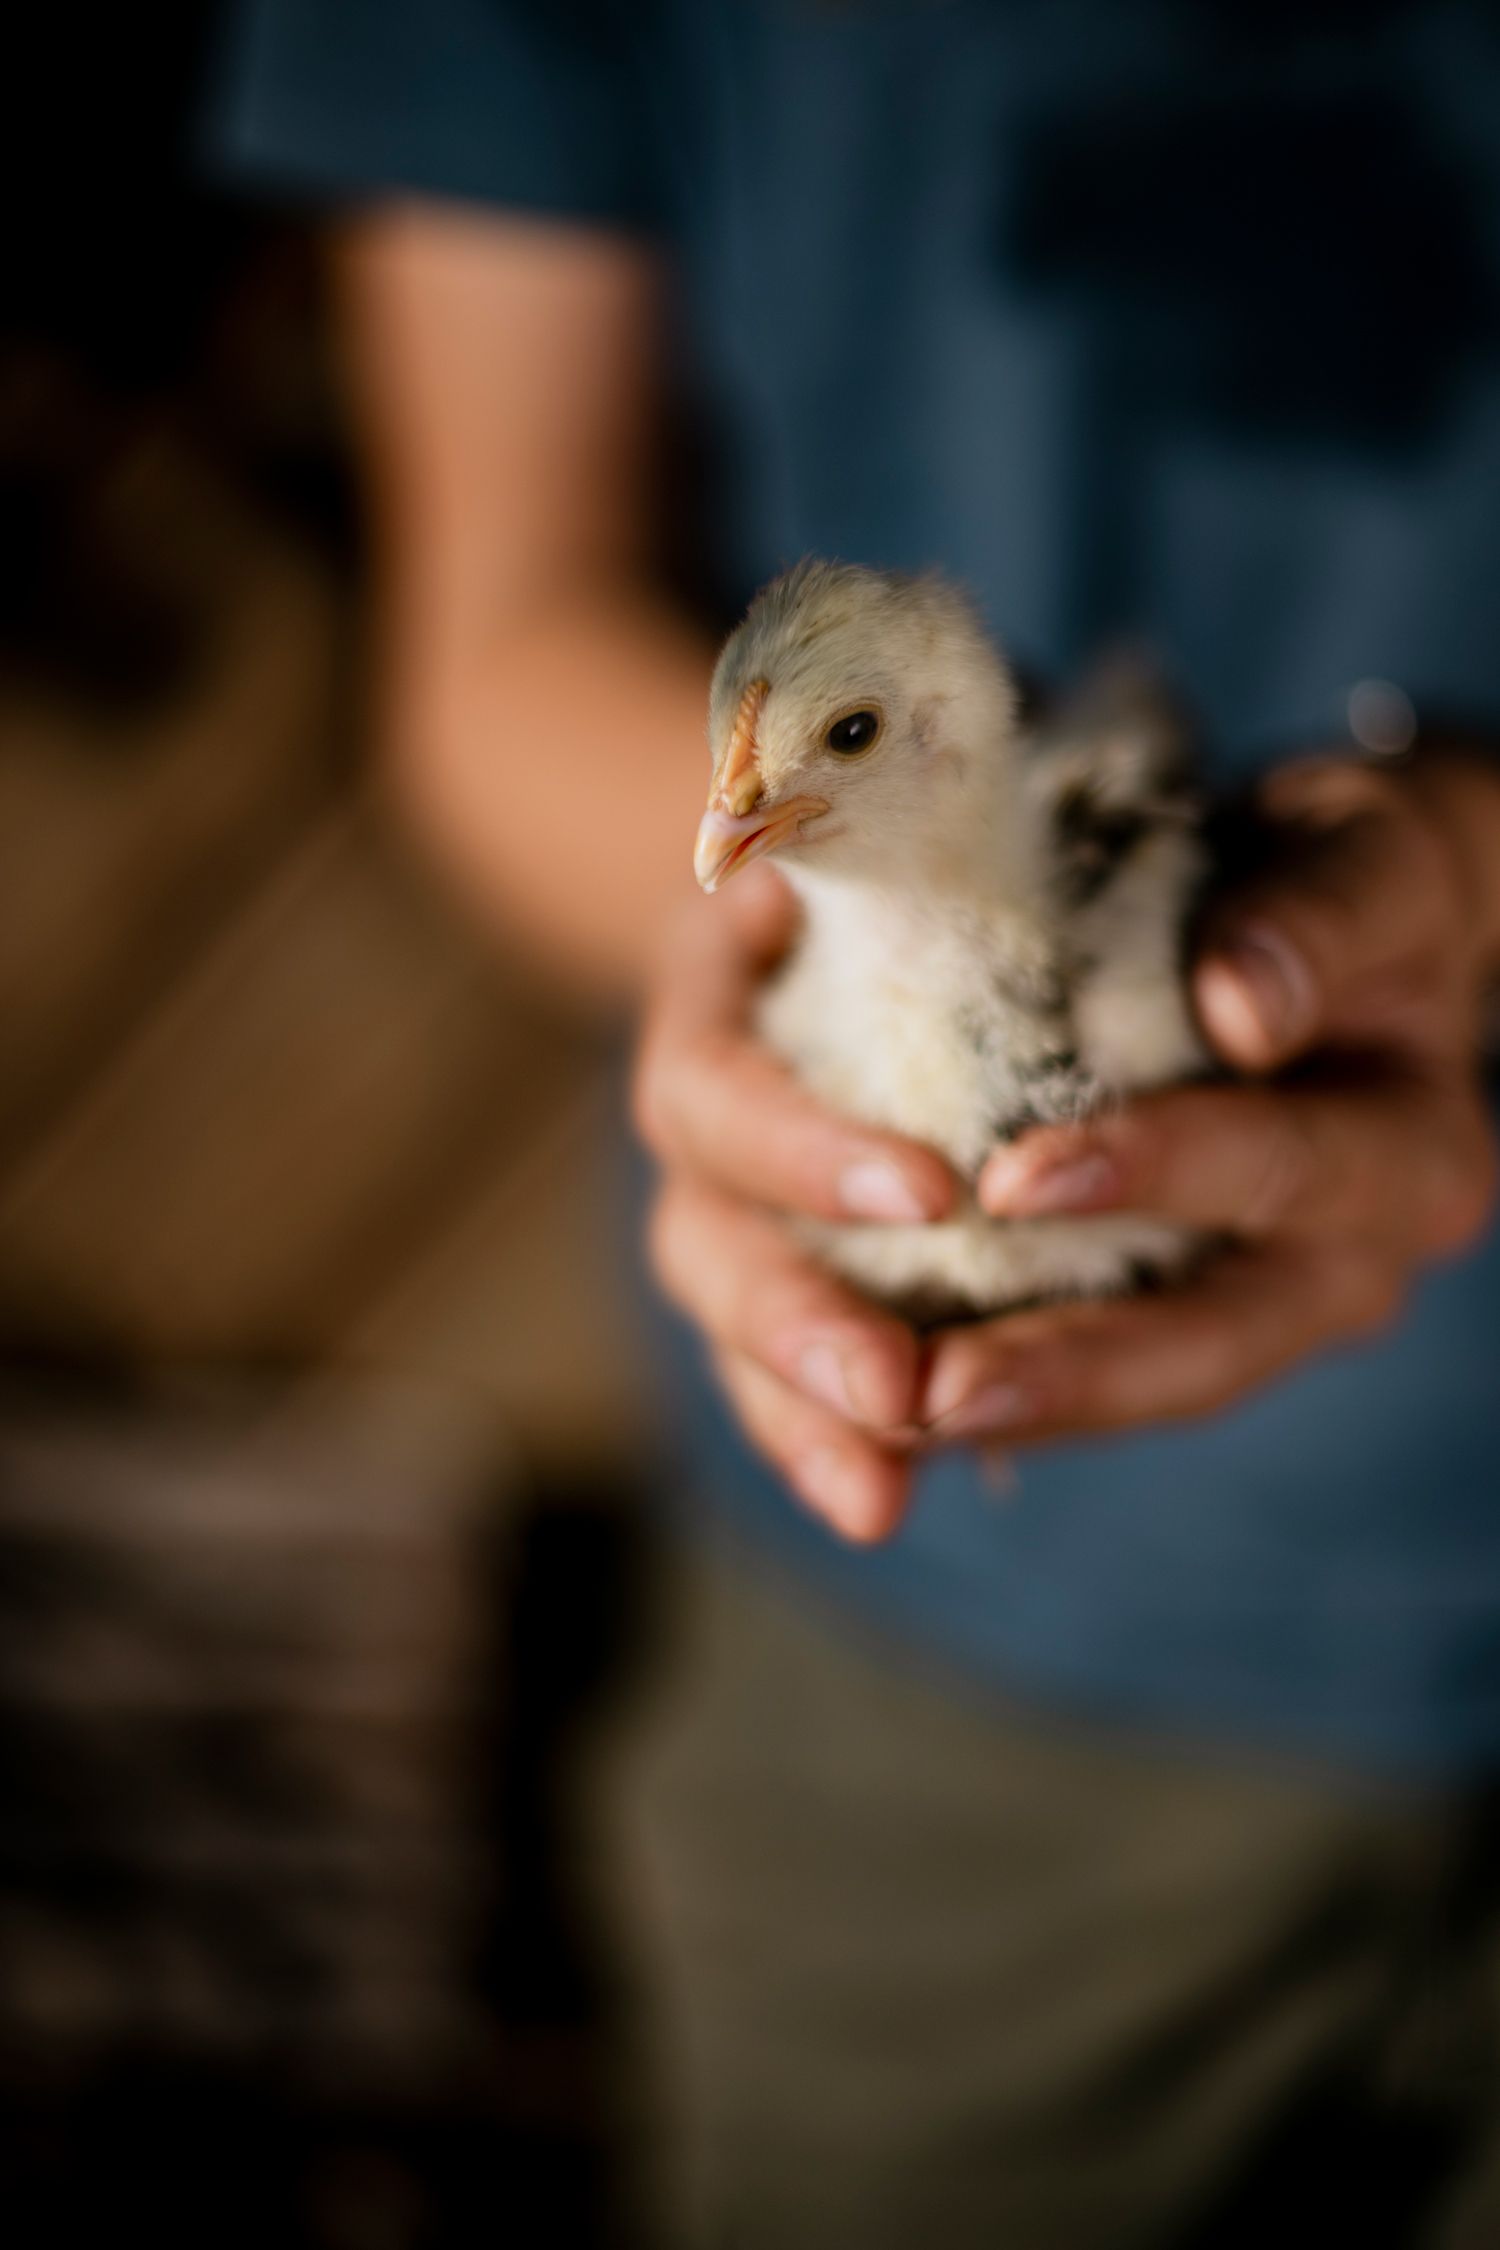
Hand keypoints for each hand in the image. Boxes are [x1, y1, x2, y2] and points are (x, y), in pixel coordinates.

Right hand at [634, 864, 956, 1539]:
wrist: (862, 867)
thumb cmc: (933, 831)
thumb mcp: (951, 812)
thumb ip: (986, 862)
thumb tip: (1227, 1003)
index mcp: (710, 986)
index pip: (716, 1084)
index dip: (806, 1147)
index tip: (932, 1192)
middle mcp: (699, 1106)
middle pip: (703, 1236)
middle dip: (795, 1323)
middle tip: (895, 1389)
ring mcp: (726, 1195)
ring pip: (729, 1322)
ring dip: (800, 1411)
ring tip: (880, 1494)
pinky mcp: (783, 1259)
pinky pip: (776, 1364)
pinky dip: (822, 1439)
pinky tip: (880, 1501)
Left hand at [925, 755, 1498, 1447]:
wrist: (1338, 946)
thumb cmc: (1347, 885)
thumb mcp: (1363, 860)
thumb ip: (1321, 918)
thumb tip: (1243, 1006)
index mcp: (1411, 1155)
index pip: (1281, 1171)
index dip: (1153, 1176)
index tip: (1013, 1177)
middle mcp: (1347, 1267)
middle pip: (1206, 1346)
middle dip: (1060, 1371)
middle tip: (924, 1394)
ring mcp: (1259, 1318)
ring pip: (1130, 1398)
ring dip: (998, 1417)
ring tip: (880, 1428)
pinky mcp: (1169, 1332)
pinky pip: (1072, 1396)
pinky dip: (977, 1409)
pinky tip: (865, 1432)